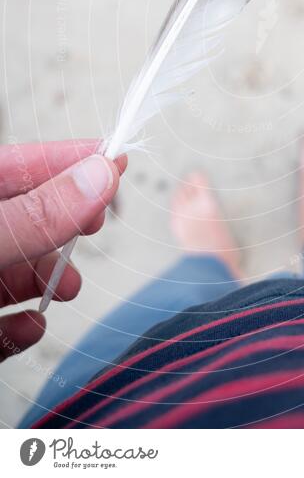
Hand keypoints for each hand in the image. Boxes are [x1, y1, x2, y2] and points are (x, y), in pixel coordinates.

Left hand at [0, 140, 125, 360]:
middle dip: (64, 223)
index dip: (66, 157)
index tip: (112, 156)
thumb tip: (97, 177)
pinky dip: (18, 326)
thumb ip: (37, 215)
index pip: (18, 163)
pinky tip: (28, 326)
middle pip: (22, 215)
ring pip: (12, 268)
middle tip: (98, 220)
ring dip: (47, 278)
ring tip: (69, 286)